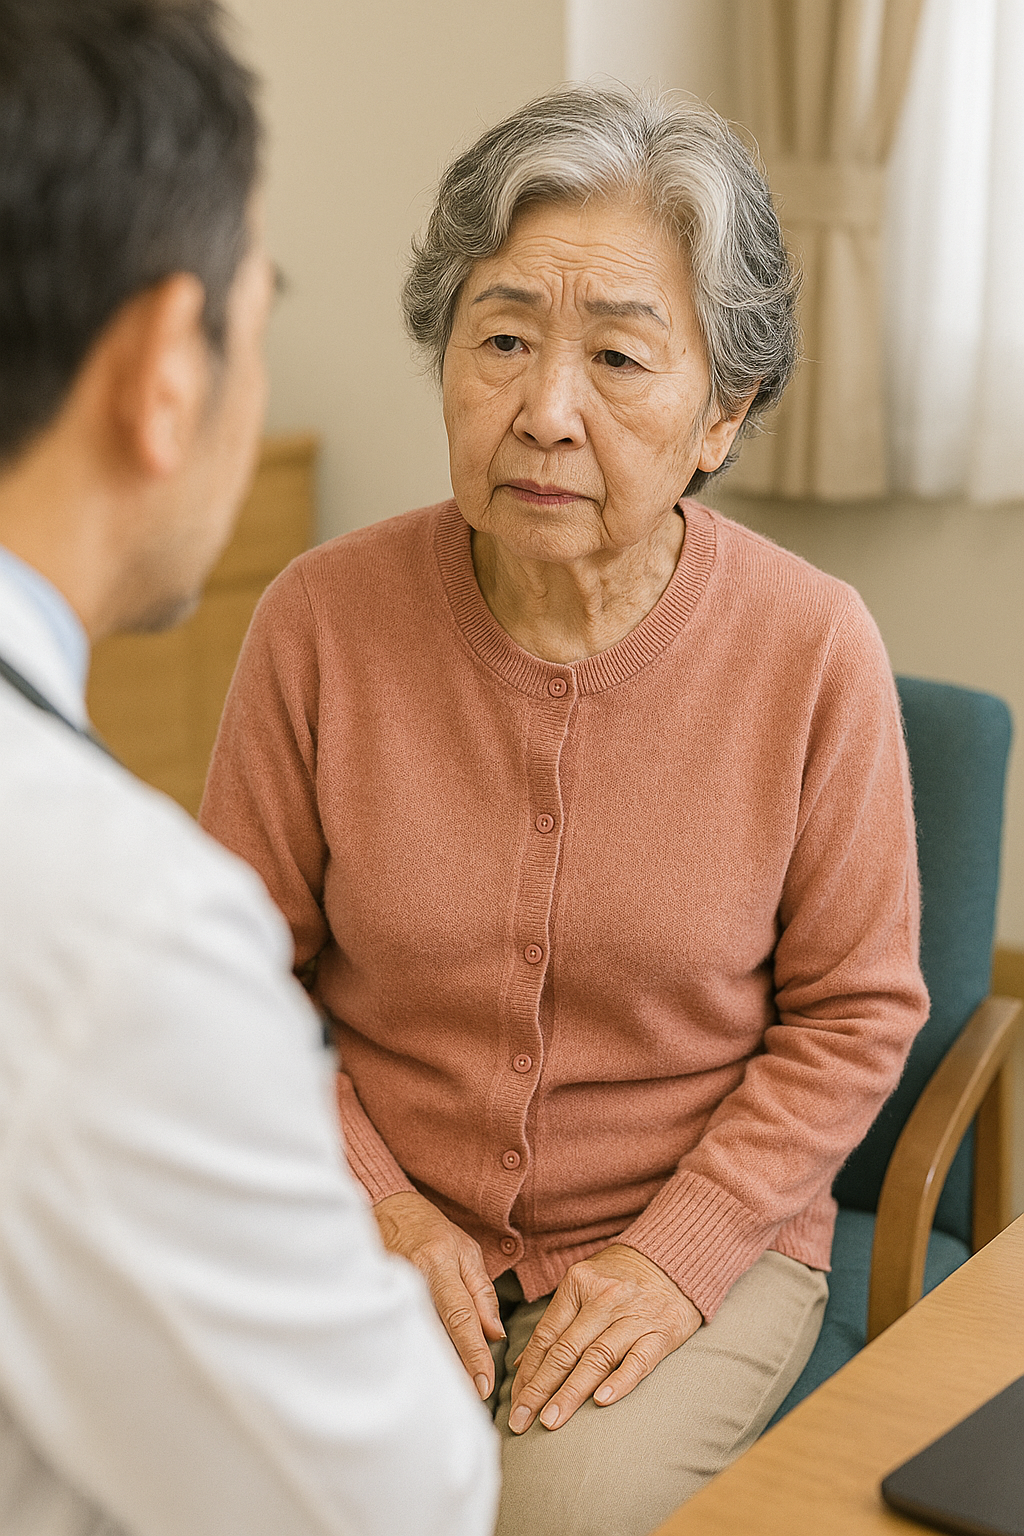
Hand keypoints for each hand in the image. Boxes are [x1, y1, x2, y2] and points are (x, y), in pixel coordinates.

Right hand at [374, 1191, 504, 1398]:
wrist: (389, 1213)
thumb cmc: (433, 1232)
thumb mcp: (467, 1252)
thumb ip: (482, 1293)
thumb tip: (495, 1334)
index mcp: (438, 1264)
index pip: (460, 1316)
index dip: (473, 1353)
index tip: (485, 1384)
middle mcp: (413, 1279)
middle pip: (437, 1336)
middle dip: (456, 1371)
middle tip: (473, 1400)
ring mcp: (392, 1290)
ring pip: (420, 1340)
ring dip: (438, 1369)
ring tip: (456, 1396)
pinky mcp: (380, 1299)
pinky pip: (404, 1334)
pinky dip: (420, 1355)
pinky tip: (428, 1375)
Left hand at [508, 1244, 700, 1432]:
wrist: (674, 1261)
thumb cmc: (621, 1277)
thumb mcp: (583, 1285)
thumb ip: (556, 1323)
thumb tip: (524, 1365)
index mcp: (578, 1283)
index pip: (546, 1336)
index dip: (528, 1373)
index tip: (515, 1403)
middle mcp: (604, 1298)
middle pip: (566, 1350)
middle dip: (540, 1389)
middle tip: (521, 1421)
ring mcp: (633, 1315)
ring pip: (596, 1358)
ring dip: (571, 1393)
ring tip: (551, 1420)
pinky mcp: (661, 1332)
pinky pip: (638, 1361)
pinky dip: (619, 1382)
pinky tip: (601, 1402)